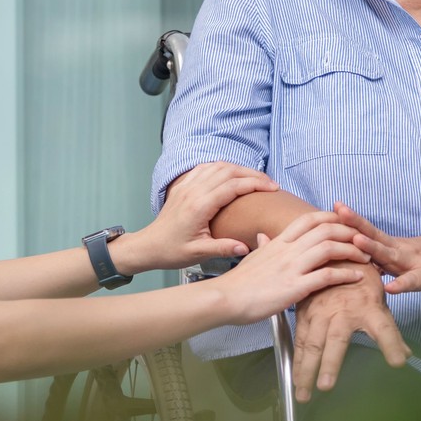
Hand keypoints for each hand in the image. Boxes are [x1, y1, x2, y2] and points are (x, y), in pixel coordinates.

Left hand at [139, 162, 278, 269]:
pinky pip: (205, 168)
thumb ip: (223, 248)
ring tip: (256, 178)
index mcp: (199, 206)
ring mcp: (187, 186)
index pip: (233, 186)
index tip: (272, 189)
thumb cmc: (171, 251)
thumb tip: (246, 247)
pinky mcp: (183, 186)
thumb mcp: (198, 254)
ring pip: (218, 166)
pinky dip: (222, 167)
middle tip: (270, 183)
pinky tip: (232, 173)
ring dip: (239, 168)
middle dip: (253, 174)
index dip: (255, 184)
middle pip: (229, 171)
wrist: (148, 246)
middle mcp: (193, 191)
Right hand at [214, 210, 371, 324]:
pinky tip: (357, 277)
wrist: (225, 298)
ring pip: (330, 248)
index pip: (310, 219)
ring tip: (366, 258)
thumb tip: (263, 236)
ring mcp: (292, 267)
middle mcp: (288, 249)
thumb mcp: (252, 257)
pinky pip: (326, 276)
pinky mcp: (294, 287)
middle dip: (349, 232)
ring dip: (352, 251)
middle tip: (363, 240)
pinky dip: (345, 274)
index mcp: (278, 241)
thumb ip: (263, 246)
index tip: (346, 223)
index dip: (332, 217)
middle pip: (326, 229)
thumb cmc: (238, 282)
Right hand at [290, 272, 411, 402]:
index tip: (398, 362)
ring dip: (306, 371)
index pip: (385, 328)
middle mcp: (344, 311)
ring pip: (312, 344)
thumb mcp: (380, 304)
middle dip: (330, 364)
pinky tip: (295, 379)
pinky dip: (297, 362)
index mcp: (369, 308)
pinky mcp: (305, 314)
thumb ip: (391, 334)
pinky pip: (300, 340)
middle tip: (326, 387)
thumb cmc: (361, 282)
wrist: (335, 255)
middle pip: (337, 341)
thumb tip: (406, 356)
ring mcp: (321, 312)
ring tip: (304, 394)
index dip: (392, 344)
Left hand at [332, 203, 420, 294]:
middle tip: (335, 212)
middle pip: (375, 236)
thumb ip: (384, 261)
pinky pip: (416, 281)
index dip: (350, 221)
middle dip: (354, 226)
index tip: (328, 210)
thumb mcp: (407, 258)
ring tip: (355, 242)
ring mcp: (417, 262)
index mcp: (395, 246)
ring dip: (373, 249)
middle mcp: (402, 250)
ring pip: (392, 255)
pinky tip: (391, 288)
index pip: (368, 231)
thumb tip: (357, 264)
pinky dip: (404, 284)